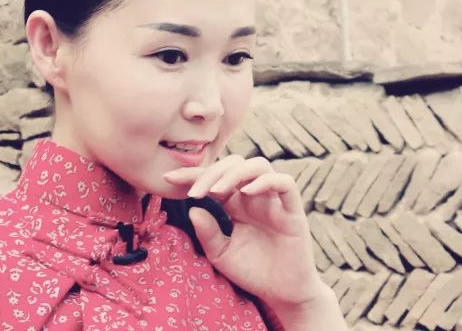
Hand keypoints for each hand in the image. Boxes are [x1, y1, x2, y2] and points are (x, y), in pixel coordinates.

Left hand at [163, 155, 322, 311]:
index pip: (215, 179)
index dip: (192, 174)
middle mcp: (255, 197)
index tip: (167, 177)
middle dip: (211, 172)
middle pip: (235, 165)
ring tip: (217, 190)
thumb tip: (193, 209)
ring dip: (235, 173)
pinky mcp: (294, 211)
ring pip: (259, 166)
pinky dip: (266, 181)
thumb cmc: (253, 273)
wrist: (282, 295)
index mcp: (237, 204)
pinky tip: (247, 192)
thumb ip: (208, 233)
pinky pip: (285, 184)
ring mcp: (275, 202)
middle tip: (194, 193)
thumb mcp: (221, 254)